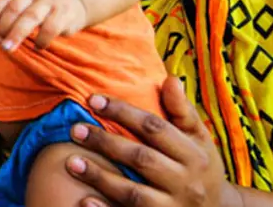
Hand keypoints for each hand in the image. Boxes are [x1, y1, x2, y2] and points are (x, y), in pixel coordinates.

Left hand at [0, 0, 87, 50]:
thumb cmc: (45, 3)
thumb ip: (13, 10)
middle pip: (15, 7)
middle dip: (4, 27)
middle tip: (0, 43)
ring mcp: (51, 2)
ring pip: (31, 17)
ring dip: (17, 34)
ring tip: (9, 48)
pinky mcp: (65, 14)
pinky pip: (51, 28)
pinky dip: (41, 40)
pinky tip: (37, 47)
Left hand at [65, 76, 240, 206]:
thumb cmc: (201, 167)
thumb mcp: (199, 139)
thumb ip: (182, 110)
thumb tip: (170, 79)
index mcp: (193, 155)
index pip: (154, 128)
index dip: (123, 112)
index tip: (92, 99)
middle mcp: (185, 182)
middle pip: (141, 158)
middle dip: (106, 142)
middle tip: (74, 129)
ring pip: (132, 193)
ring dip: (100, 177)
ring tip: (71, 161)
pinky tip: (84, 201)